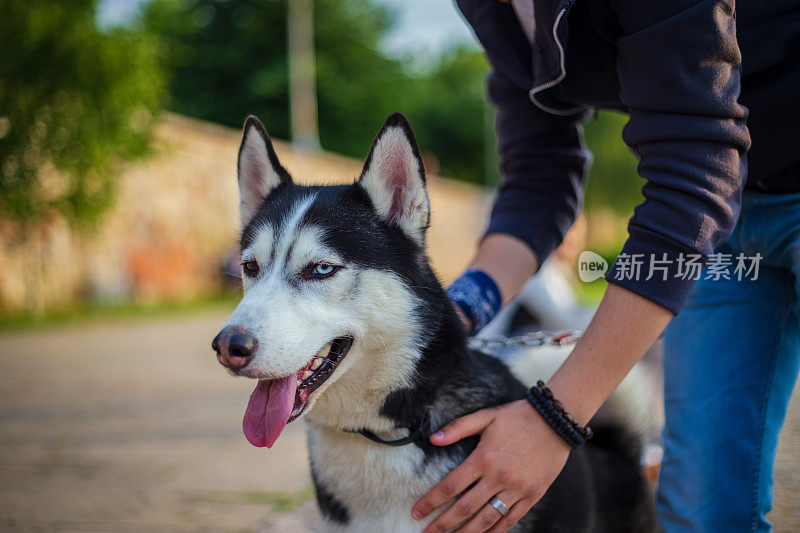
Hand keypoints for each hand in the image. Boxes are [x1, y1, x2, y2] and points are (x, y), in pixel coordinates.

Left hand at [412, 400, 570, 532]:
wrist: (556, 422)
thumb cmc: (518, 417)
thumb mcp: (487, 416)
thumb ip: (458, 428)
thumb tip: (433, 439)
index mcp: (484, 458)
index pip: (451, 486)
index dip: (432, 501)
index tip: (417, 512)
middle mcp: (499, 477)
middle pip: (465, 508)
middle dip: (443, 524)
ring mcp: (517, 490)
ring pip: (486, 520)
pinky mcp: (532, 496)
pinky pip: (510, 521)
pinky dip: (494, 532)